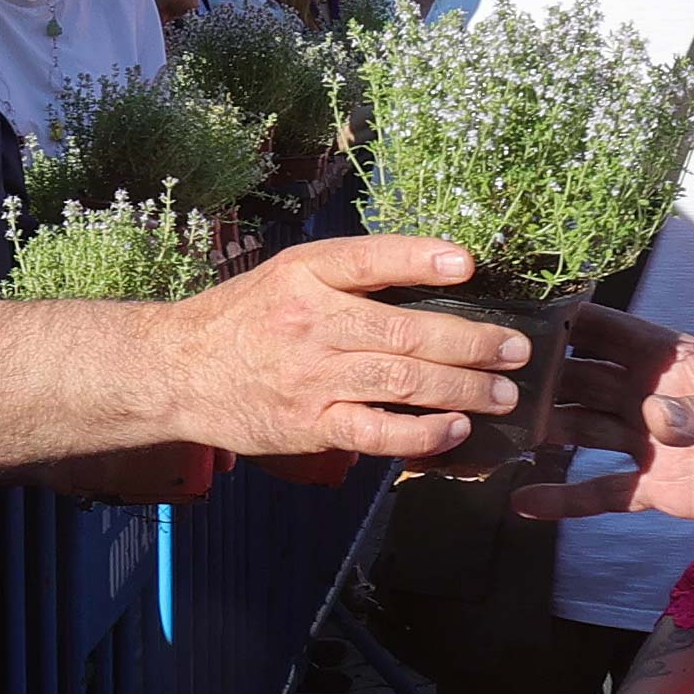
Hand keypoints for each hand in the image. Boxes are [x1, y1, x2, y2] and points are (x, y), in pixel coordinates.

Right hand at [164, 235, 528, 463]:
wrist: (175, 371)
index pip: (370, 260)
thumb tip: (439, 270)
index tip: (468, 263)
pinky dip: (419, 434)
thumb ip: (353, 272)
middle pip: (404, 330)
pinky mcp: (309, 426)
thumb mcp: (288, 273)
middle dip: (471, 341)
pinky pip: (374, 433)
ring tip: (504, 392)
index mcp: (306, 274)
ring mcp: (311, 378)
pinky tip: (454, 430)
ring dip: (462, 388)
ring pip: (399, 380)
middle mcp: (310, 323)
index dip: (421, 259)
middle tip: (518, 350)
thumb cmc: (246, 318)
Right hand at [512, 305, 693, 529]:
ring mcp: (653, 442)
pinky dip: (566, 498)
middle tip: (487, 382)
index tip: (516, 316)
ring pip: (583, 431)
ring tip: (492, 435)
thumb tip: (651, 422)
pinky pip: (604, 492)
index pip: (611, 333)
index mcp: (676, 361)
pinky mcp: (660, 488)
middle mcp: (653, 396)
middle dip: (540, 379)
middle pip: (584, 382)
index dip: (568, 323)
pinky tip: (524, 502)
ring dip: (544, 432)